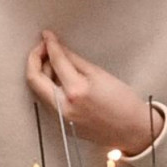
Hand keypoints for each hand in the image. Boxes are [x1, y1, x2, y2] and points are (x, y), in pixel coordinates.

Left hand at [25, 30, 160, 154]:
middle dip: (35, 59)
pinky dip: (48, 86)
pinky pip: (47, 100)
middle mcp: (63, 107)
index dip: (50, 45)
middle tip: (43, 47)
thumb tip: (60, 50)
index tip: (47, 36)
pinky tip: (58, 78)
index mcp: (75, 92)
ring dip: (41, 72)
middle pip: (34, 79)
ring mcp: (60, 118)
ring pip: (38, 90)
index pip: (56, 62)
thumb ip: (75, 61)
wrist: (132, 131)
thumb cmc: (123, 103)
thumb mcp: (100, 75)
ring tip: (53, 61)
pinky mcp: (61, 124)